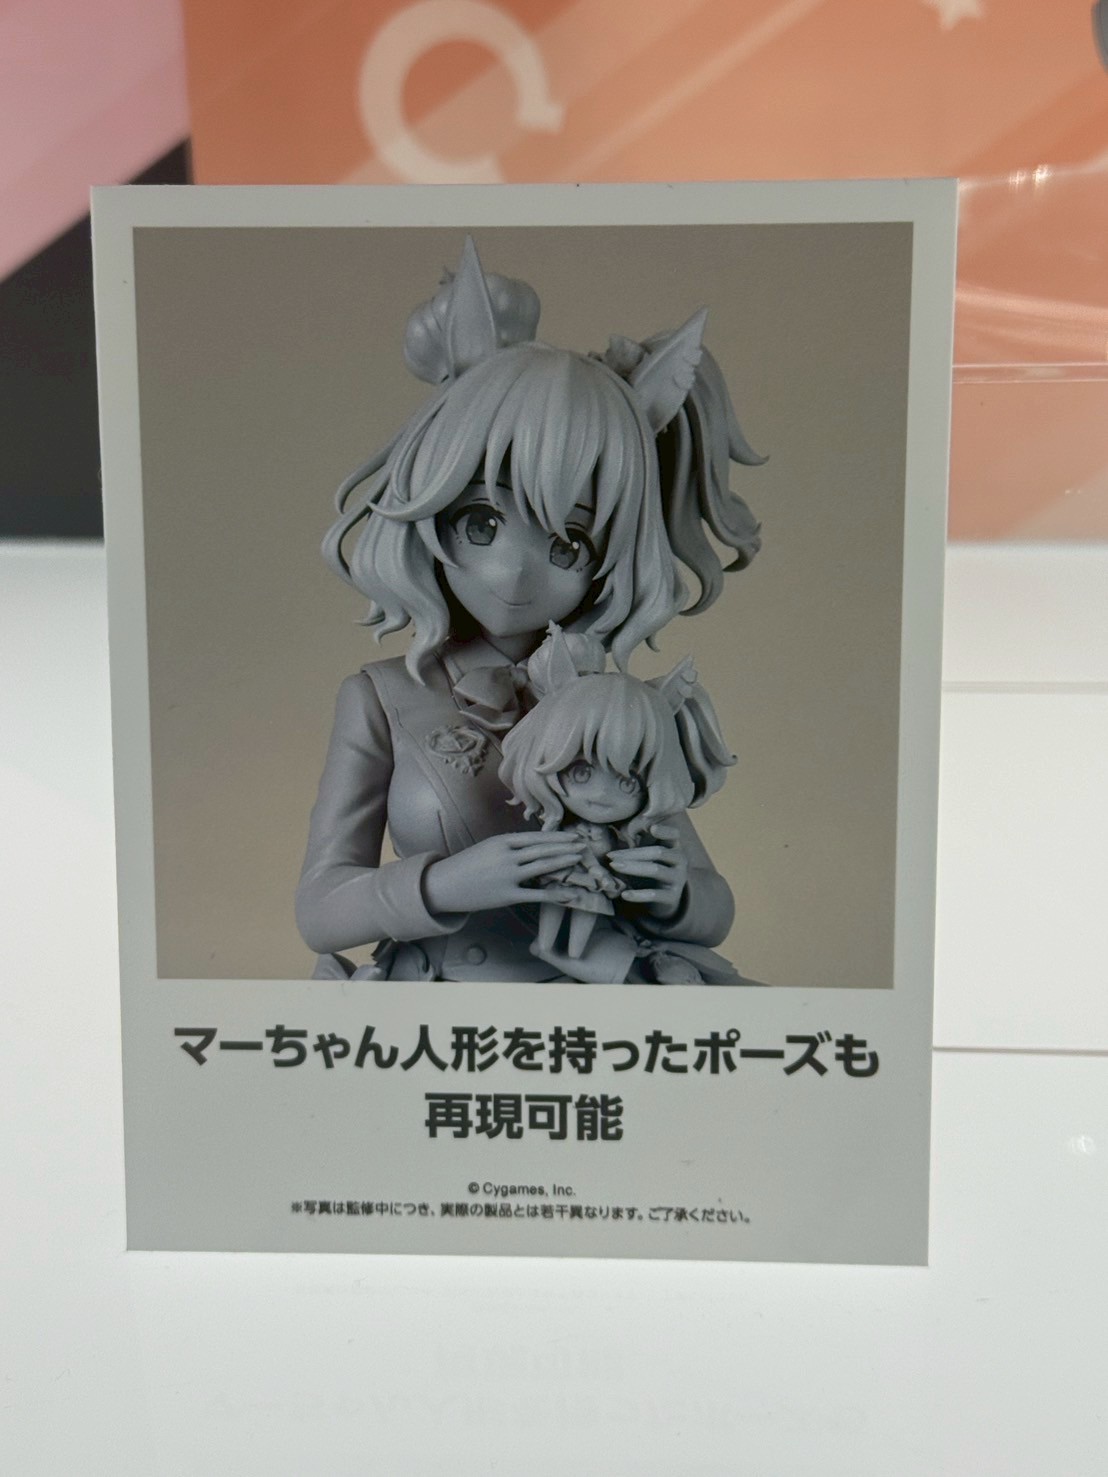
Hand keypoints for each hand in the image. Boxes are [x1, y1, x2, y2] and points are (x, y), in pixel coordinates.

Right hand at [423, 832, 585, 915]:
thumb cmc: (467, 865)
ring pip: (542, 867)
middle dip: (565, 847)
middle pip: (543, 850)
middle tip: (584, 846)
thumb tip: (532, 846)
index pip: (536, 837)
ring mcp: (508, 876)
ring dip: (563, 862)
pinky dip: (555, 894)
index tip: (572, 836)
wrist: (445, 885)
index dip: (556, 837)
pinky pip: (536, 895)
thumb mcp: (487, 848)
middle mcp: (507, 856)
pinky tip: (571, 893)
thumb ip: (509, 846)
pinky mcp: (507, 895)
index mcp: (502, 842)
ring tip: (579, 860)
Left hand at [607, 823, 688, 919]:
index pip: (673, 835)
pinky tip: (624, 895)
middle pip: (658, 852)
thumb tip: (623, 828)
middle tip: (611, 855)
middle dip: (633, 853)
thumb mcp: (647, 856)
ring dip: (633, 867)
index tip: (652, 828)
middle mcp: (679, 861)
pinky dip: (638, 895)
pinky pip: (654, 894)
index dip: (665, 830)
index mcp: (674, 847)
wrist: (664, 900)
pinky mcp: (672, 897)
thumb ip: (640, 842)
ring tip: (614, 866)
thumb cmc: (651, 871)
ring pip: (656, 870)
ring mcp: (677, 879)